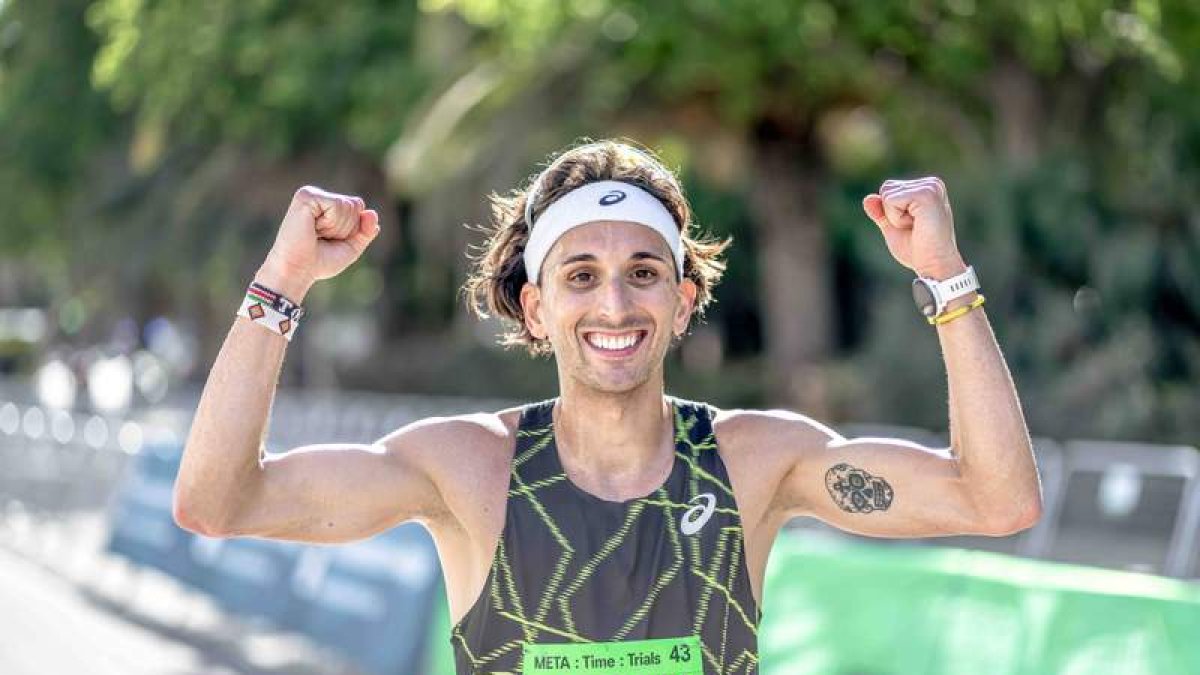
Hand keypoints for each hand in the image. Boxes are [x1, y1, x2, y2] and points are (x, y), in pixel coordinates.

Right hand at [261, 186, 381, 295]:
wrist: (298, 271)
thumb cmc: (320, 261)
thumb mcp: (352, 247)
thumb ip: (366, 230)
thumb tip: (372, 212)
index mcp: (328, 205)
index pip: (359, 207)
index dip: (353, 228)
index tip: (331, 239)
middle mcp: (319, 196)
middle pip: (356, 204)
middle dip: (346, 228)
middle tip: (322, 238)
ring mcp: (311, 194)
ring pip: (348, 205)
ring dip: (336, 227)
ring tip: (316, 234)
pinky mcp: (306, 196)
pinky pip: (336, 205)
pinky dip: (330, 223)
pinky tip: (313, 228)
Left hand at [862, 177, 965, 278]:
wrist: (935, 265)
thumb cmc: (917, 249)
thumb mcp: (893, 227)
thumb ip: (880, 212)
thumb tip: (867, 198)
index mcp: (927, 188)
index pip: (888, 188)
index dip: (891, 212)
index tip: (913, 225)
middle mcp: (931, 183)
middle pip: (886, 188)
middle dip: (892, 213)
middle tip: (914, 228)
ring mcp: (930, 187)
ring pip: (887, 195)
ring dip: (894, 217)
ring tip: (917, 227)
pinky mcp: (926, 195)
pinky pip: (890, 200)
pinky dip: (896, 218)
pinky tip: (916, 226)